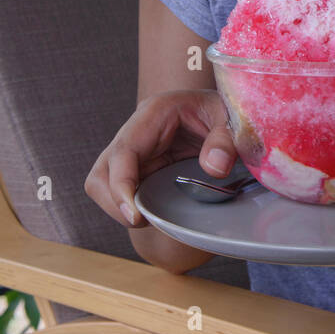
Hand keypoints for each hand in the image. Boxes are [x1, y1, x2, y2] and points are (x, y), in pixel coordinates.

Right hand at [85, 89, 237, 228]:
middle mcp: (137, 132)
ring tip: (150, 219)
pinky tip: (155, 213)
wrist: (227, 113)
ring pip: (105, 184)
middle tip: (142, 222)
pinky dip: (132, 206)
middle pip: (102, 171)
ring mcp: (136, 151)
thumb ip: (225, 140)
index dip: (121, 185)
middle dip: (114, 202)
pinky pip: (123, 190)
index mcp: (155, 113)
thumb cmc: (225, 111)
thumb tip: (214, 168)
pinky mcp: (141, 167)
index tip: (135, 215)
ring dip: (119, 206)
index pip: (123, 151)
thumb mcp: (232, 119)